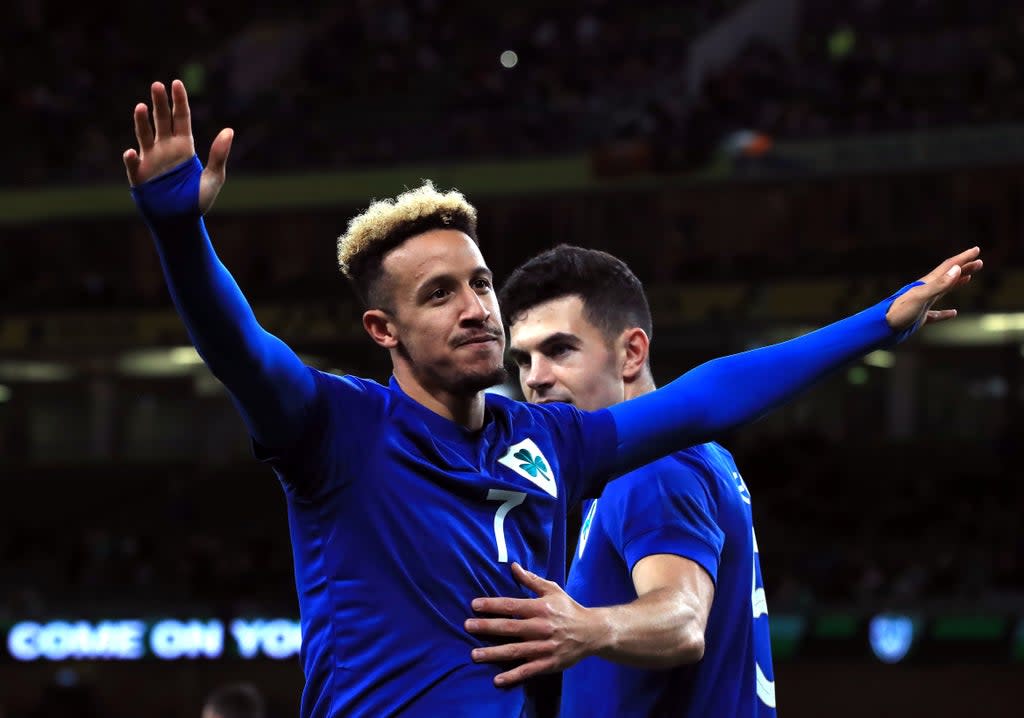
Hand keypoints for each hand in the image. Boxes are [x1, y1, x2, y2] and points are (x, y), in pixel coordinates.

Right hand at [122, 80, 233, 213]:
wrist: (181, 222)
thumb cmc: (197, 201)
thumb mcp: (214, 178)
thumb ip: (219, 155)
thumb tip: (229, 131)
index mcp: (184, 146)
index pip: (181, 118)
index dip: (179, 101)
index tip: (177, 83)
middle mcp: (165, 148)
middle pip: (161, 120)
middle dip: (159, 102)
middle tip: (157, 85)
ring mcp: (150, 160)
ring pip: (144, 135)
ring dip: (142, 121)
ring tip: (141, 107)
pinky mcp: (140, 175)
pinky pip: (134, 164)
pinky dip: (132, 158)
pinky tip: (133, 152)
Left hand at [464, 563, 605, 686]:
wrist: (592, 632)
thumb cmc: (568, 609)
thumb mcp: (552, 590)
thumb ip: (531, 580)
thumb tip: (513, 566)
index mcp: (540, 608)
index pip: (512, 606)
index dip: (492, 605)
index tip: (474, 605)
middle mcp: (541, 627)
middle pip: (510, 628)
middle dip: (487, 627)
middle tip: (467, 626)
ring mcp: (544, 647)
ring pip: (515, 650)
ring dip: (493, 653)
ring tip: (474, 654)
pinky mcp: (548, 663)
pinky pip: (528, 670)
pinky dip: (513, 675)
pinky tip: (497, 679)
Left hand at [885, 247, 982, 330]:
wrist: (880, 329)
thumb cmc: (899, 312)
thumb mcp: (921, 297)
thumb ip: (939, 285)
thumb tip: (957, 270)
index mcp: (926, 284)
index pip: (948, 267)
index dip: (963, 258)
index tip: (976, 250)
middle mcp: (925, 291)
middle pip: (947, 276)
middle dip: (964, 268)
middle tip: (979, 261)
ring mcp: (922, 304)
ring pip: (943, 291)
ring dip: (957, 283)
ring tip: (968, 277)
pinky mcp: (919, 317)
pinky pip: (935, 314)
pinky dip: (945, 313)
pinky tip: (953, 313)